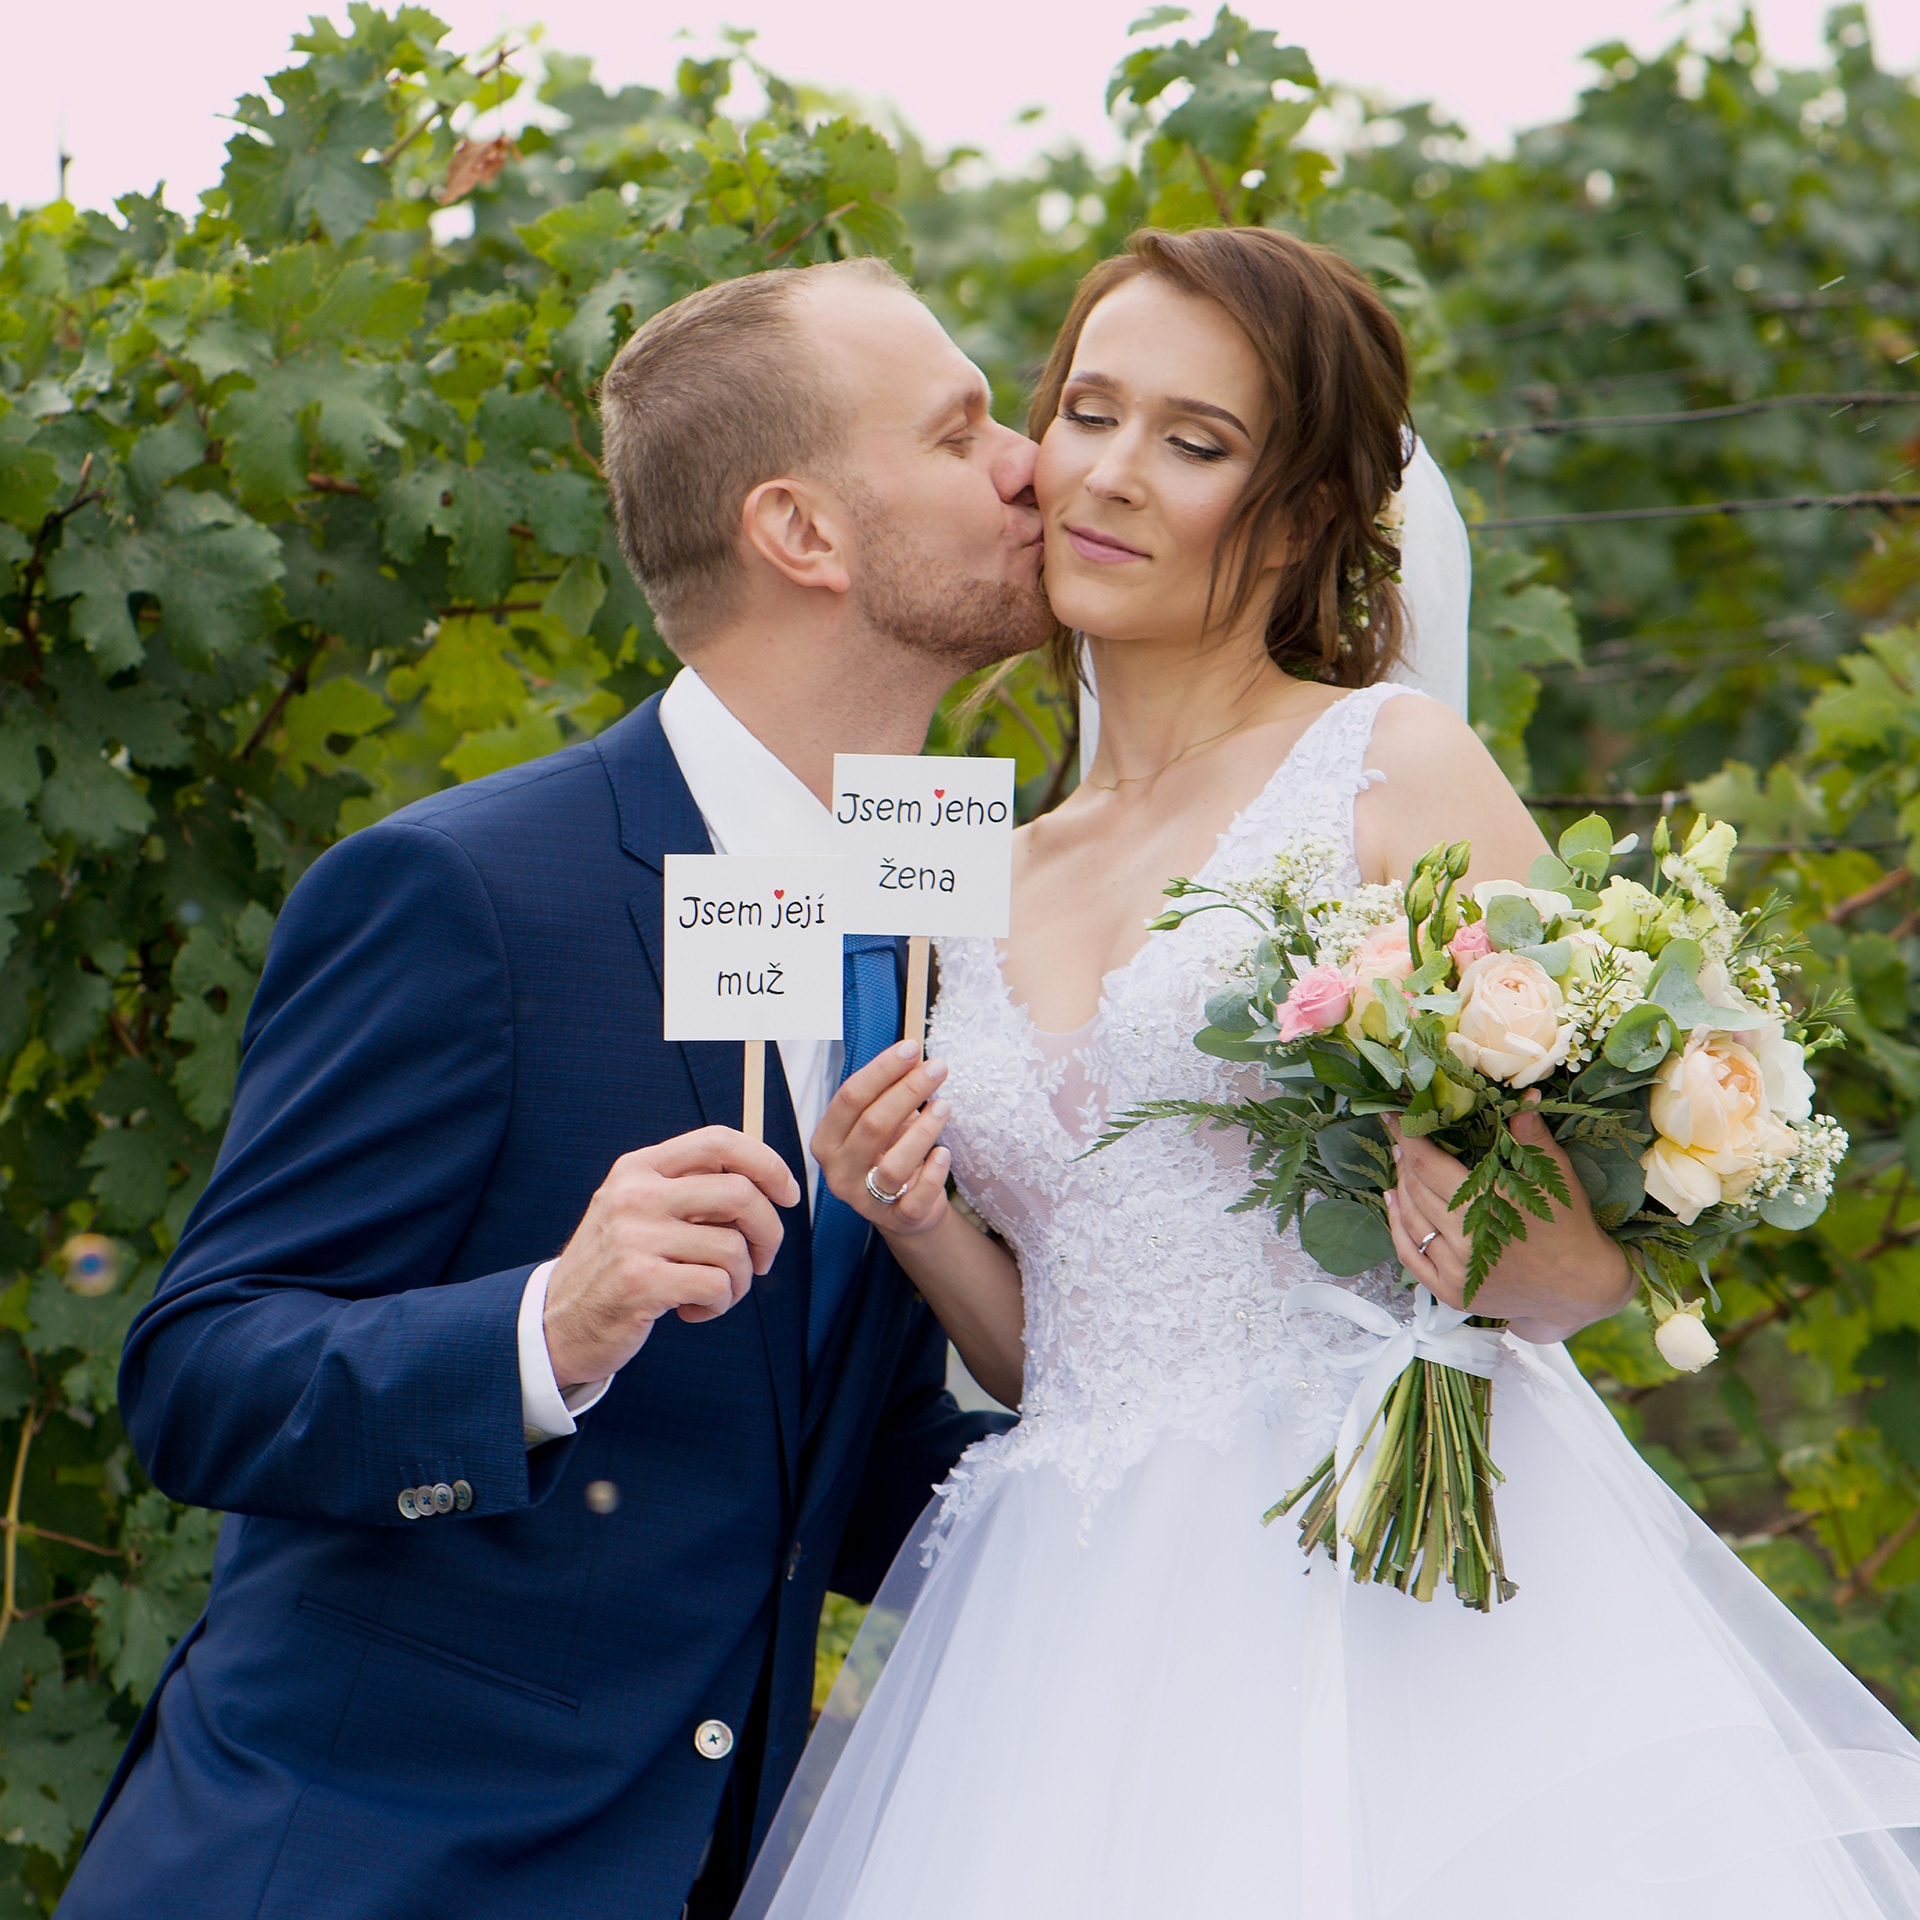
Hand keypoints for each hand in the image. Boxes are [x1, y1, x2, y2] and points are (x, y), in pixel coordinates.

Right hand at [544, 1128, 799, 1388]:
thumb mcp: (640, 1210)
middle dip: (768, 1231)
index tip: (788, 1193)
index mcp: (640, 1168)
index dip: (767, 1162)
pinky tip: (692, 1309)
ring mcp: (634, 1237)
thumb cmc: (618, 1264)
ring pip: (734, 1248)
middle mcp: (635, 1195)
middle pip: (740, 1194)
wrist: (557, 1322)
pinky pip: (717, 1286)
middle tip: (762, 1259)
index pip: (719, 1141)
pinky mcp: (640, 1282)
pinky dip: (719, 1304)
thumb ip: (691, 1190)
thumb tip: (768, 1182)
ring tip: (716, 1292)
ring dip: (741, 1280)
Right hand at [811, 1039, 952, 1238]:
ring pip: (893, 1165)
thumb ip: (889, 1092)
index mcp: (826, 1141)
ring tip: (944, 1105)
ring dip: (923, 1130)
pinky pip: (914, 1200)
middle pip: (872, 1125)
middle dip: (908, 1091)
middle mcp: (838, 1172)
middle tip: (937, 1068)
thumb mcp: (882, 1122)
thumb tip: (913, 1054)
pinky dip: (932, 1175)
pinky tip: (944, 1153)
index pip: (849, 1098)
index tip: (911, 1048)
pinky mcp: (894, 1221)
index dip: (881, 1070)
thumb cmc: (890, 1152)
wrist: (905, 1208)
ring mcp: (863, 1200)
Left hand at [1383, 1098, 1632, 1343]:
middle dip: (1404, 1159)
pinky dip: (1396, 1228)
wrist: (1581, 1288)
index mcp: (1486, 1206)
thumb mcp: (1555, 1176)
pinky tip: (1393, 1204)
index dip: (1408, 1137)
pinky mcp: (1451, 1292)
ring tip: (1400, 1164)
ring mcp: (1455, 1271)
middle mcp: (1464, 1241)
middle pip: (1415, 1189)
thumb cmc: (1569, 1226)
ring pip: (1410, 1220)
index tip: (1394, 1116)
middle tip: (1402, 1137)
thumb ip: (1532, 1136)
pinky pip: (1409, 1256)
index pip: (1428, 1164)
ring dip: (1399, 1188)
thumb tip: (1522, 1096)